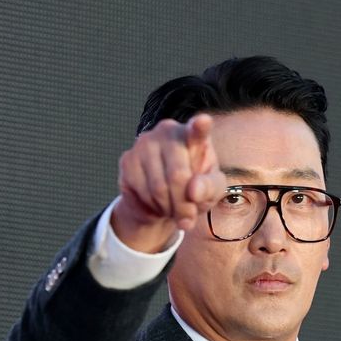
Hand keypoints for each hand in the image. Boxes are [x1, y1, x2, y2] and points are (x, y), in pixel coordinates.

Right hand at [111, 114, 225, 252]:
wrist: (164, 200)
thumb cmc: (195, 189)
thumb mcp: (212, 190)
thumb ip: (210, 187)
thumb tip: (194, 190)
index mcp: (195, 136)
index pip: (198, 131)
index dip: (200, 127)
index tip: (203, 122)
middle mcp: (169, 132)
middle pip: (178, 175)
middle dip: (184, 205)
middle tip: (187, 219)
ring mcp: (145, 143)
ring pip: (158, 188)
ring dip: (168, 208)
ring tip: (173, 209)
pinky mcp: (127, 159)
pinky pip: (141, 191)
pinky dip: (152, 205)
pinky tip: (157, 203)